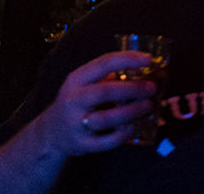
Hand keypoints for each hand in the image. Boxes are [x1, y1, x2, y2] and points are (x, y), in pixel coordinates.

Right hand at [35, 51, 156, 157]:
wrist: (52, 132)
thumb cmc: (79, 101)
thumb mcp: (86, 84)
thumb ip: (109, 77)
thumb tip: (146, 70)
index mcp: (77, 80)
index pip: (103, 63)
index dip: (127, 59)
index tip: (148, 59)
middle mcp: (73, 100)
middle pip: (105, 92)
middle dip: (132, 89)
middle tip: (152, 88)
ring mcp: (75, 123)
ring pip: (105, 118)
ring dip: (130, 112)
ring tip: (147, 106)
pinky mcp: (80, 143)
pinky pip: (104, 142)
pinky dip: (121, 136)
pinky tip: (133, 128)